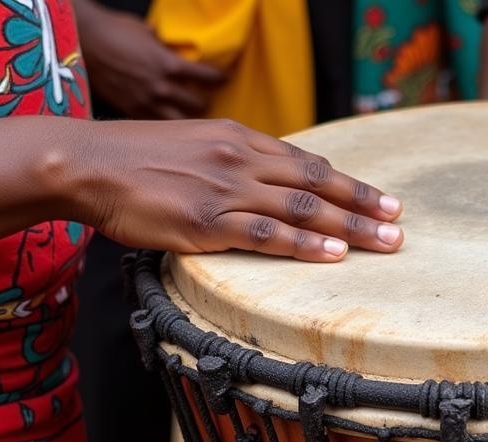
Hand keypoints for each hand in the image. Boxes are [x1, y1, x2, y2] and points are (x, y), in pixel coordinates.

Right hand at [71, 119, 403, 261]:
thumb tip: (269, 188)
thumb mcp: (197, 148)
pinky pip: (266, 235)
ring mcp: (227, 190)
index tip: (382, 200)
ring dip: (349, 227)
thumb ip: (237, 166)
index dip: (349, 184)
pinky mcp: (207, 221)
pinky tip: (334, 255)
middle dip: (363, 205)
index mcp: (241, 141)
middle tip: (399, 223)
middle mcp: (242, 160)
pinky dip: (304, 246)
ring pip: (302, 209)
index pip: (308, 163)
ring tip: (385, 243)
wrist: (87, 162)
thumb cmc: (138, 161)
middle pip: (316, 184)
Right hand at [75, 0, 225, 118]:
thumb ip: (164, 45)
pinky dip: (166, 124)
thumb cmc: (115, 29)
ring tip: (190, 117)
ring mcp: (147, 102)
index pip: (207, 77)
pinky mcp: (133, 111)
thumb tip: (173, 47)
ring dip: (189, 119)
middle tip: (205, 100)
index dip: (219, 78)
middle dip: (204, 102)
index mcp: (169, 64)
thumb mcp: (146, 32)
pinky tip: (170, 123)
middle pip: (199, 105)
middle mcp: (161, 87)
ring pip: (182, 121)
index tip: (224, 79)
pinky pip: (159, 125)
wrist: (83, 39)